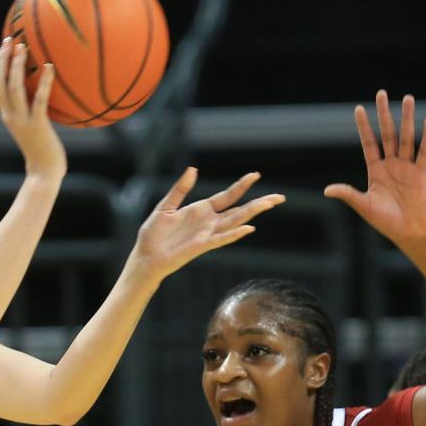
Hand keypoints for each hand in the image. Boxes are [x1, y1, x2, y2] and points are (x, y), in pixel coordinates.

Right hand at [0, 38, 66, 178]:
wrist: (44, 173)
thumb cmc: (43, 151)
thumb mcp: (32, 127)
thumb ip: (31, 110)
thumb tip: (41, 91)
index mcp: (7, 114)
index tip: (3, 47)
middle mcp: (10, 115)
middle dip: (1, 59)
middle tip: (10, 40)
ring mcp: (22, 120)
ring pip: (13, 87)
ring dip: (16, 65)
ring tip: (23, 47)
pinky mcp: (37, 125)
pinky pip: (38, 98)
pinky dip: (43, 81)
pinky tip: (49, 67)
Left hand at [127, 168, 284, 282]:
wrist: (146, 256)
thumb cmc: (153, 235)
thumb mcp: (166, 205)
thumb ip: (180, 189)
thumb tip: (193, 169)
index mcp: (200, 210)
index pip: (227, 196)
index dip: (242, 186)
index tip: (256, 175)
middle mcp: (208, 222)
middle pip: (239, 210)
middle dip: (259, 203)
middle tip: (279, 197)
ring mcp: (207, 234)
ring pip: (235, 221)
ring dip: (252, 213)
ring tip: (269, 204)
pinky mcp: (201, 246)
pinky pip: (221, 238)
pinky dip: (235, 233)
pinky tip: (248, 228)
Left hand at [324, 91, 425, 246]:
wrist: (408, 233)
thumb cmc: (385, 222)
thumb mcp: (364, 206)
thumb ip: (348, 194)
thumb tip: (327, 190)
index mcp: (375, 171)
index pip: (368, 143)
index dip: (364, 127)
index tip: (358, 109)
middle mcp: (391, 165)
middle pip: (387, 134)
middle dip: (384, 114)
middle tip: (381, 93)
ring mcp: (407, 168)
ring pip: (406, 138)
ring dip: (407, 119)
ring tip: (407, 99)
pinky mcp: (422, 174)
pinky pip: (424, 153)